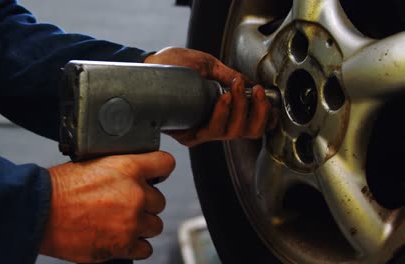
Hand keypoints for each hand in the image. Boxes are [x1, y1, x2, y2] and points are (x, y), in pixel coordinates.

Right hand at [40, 151, 175, 262]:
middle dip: (145, 203)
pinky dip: (135, 245)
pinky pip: (146, 248)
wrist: (40, 212)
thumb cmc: (60, 188)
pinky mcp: (123, 245)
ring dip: (141, 225)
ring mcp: (131, 221)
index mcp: (128, 167)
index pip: (166, 163)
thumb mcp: (95, 163)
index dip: (160, 170)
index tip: (156, 175)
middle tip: (124, 205)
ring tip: (120, 223)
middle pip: (160, 201)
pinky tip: (119, 238)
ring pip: (155, 225)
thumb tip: (136, 173)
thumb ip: (121, 168)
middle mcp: (135, 194)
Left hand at [145, 47, 277, 146]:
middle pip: (245, 132)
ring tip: (235, 89)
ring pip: (231, 132)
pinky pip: (211, 131)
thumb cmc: (174, 65)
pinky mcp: (187, 133)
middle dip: (256, 111)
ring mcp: (200, 131)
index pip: (250, 124)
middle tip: (254, 91)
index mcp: (220, 113)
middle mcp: (211, 126)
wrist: (150, 64)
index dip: (265, 116)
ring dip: (239, 108)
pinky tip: (224, 98)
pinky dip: (222, 114)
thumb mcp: (208, 66)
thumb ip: (230, 76)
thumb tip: (251, 85)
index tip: (268, 99)